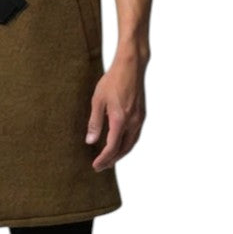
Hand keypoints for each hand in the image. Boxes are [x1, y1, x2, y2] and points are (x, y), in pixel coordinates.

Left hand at [85, 56, 145, 170]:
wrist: (131, 66)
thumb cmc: (113, 80)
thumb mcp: (98, 100)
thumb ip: (95, 122)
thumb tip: (90, 141)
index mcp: (121, 119)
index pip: (112, 147)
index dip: (103, 159)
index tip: (95, 166)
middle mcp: (133, 122)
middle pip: (124, 149)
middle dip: (112, 160)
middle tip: (101, 167)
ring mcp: (139, 119)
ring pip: (131, 143)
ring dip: (121, 154)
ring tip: (110, 159)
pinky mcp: (142, 114)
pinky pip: (135, 135)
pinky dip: (127, 144)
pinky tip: (120, 144)